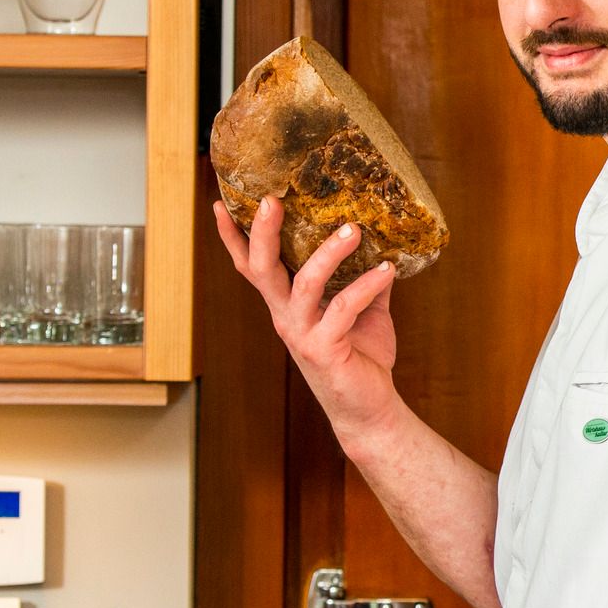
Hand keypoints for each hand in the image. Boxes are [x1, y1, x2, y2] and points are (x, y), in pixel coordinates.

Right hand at [213, 195, 403, 443]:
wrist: (369, 407)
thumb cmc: (361, 357)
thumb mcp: (365, 311)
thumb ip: (366, 281)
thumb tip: (384, 246)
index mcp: (287, 304)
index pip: (251, 267)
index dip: (234, 238)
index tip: (220, 203)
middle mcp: (286, 316)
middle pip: (262, 269)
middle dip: (264, 233)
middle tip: (273, 199)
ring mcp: (302, 333)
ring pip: (305, 284)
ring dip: (329, 253)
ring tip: (353, 228)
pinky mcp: (324, 349)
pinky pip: (343, 309)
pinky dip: (366, 286)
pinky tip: (388, 270)